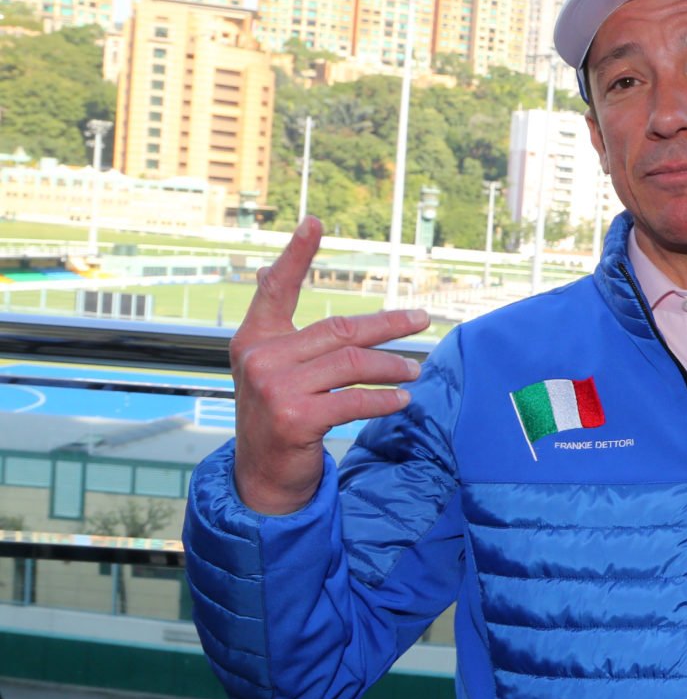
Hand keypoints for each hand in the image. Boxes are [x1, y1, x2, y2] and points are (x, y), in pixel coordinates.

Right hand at [230, 218, 430, 514]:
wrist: (263, 476)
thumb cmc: (278, 417)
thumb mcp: (271, 370)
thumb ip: (285, 333)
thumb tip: (282, 282)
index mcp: (253, 340)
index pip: (275, 289)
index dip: (296, 254)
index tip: (314, 222)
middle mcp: (259, 359)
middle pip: (339, 329)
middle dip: (387, 324)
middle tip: (421, 319)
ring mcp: (274, 388)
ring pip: (352, 363)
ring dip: (391, 366)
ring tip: (414, 370)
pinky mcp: (294, 418)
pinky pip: (354, 399)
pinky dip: (384, 399)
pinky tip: (402, 400)